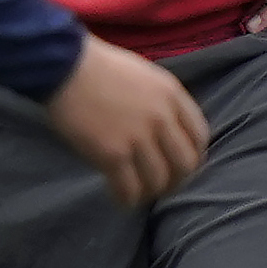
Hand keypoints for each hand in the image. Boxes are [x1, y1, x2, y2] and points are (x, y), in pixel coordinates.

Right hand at [45, 36, 208, 205]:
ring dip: (152, 192)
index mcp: (173, 95)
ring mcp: (139, 137)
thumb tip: (167, 126)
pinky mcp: (112, 154)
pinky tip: (122, 200)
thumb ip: (162, 100)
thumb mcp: (148, 76)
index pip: (200, 135)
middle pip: (186, 162)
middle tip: (163, 186)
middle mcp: (162, 118)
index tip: (182, 164)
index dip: (194, 155)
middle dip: (178, 179)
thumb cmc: (101, 67)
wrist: (66, 67)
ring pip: (159, 179)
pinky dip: (128, 199)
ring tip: (141, 195)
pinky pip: (129, 187)